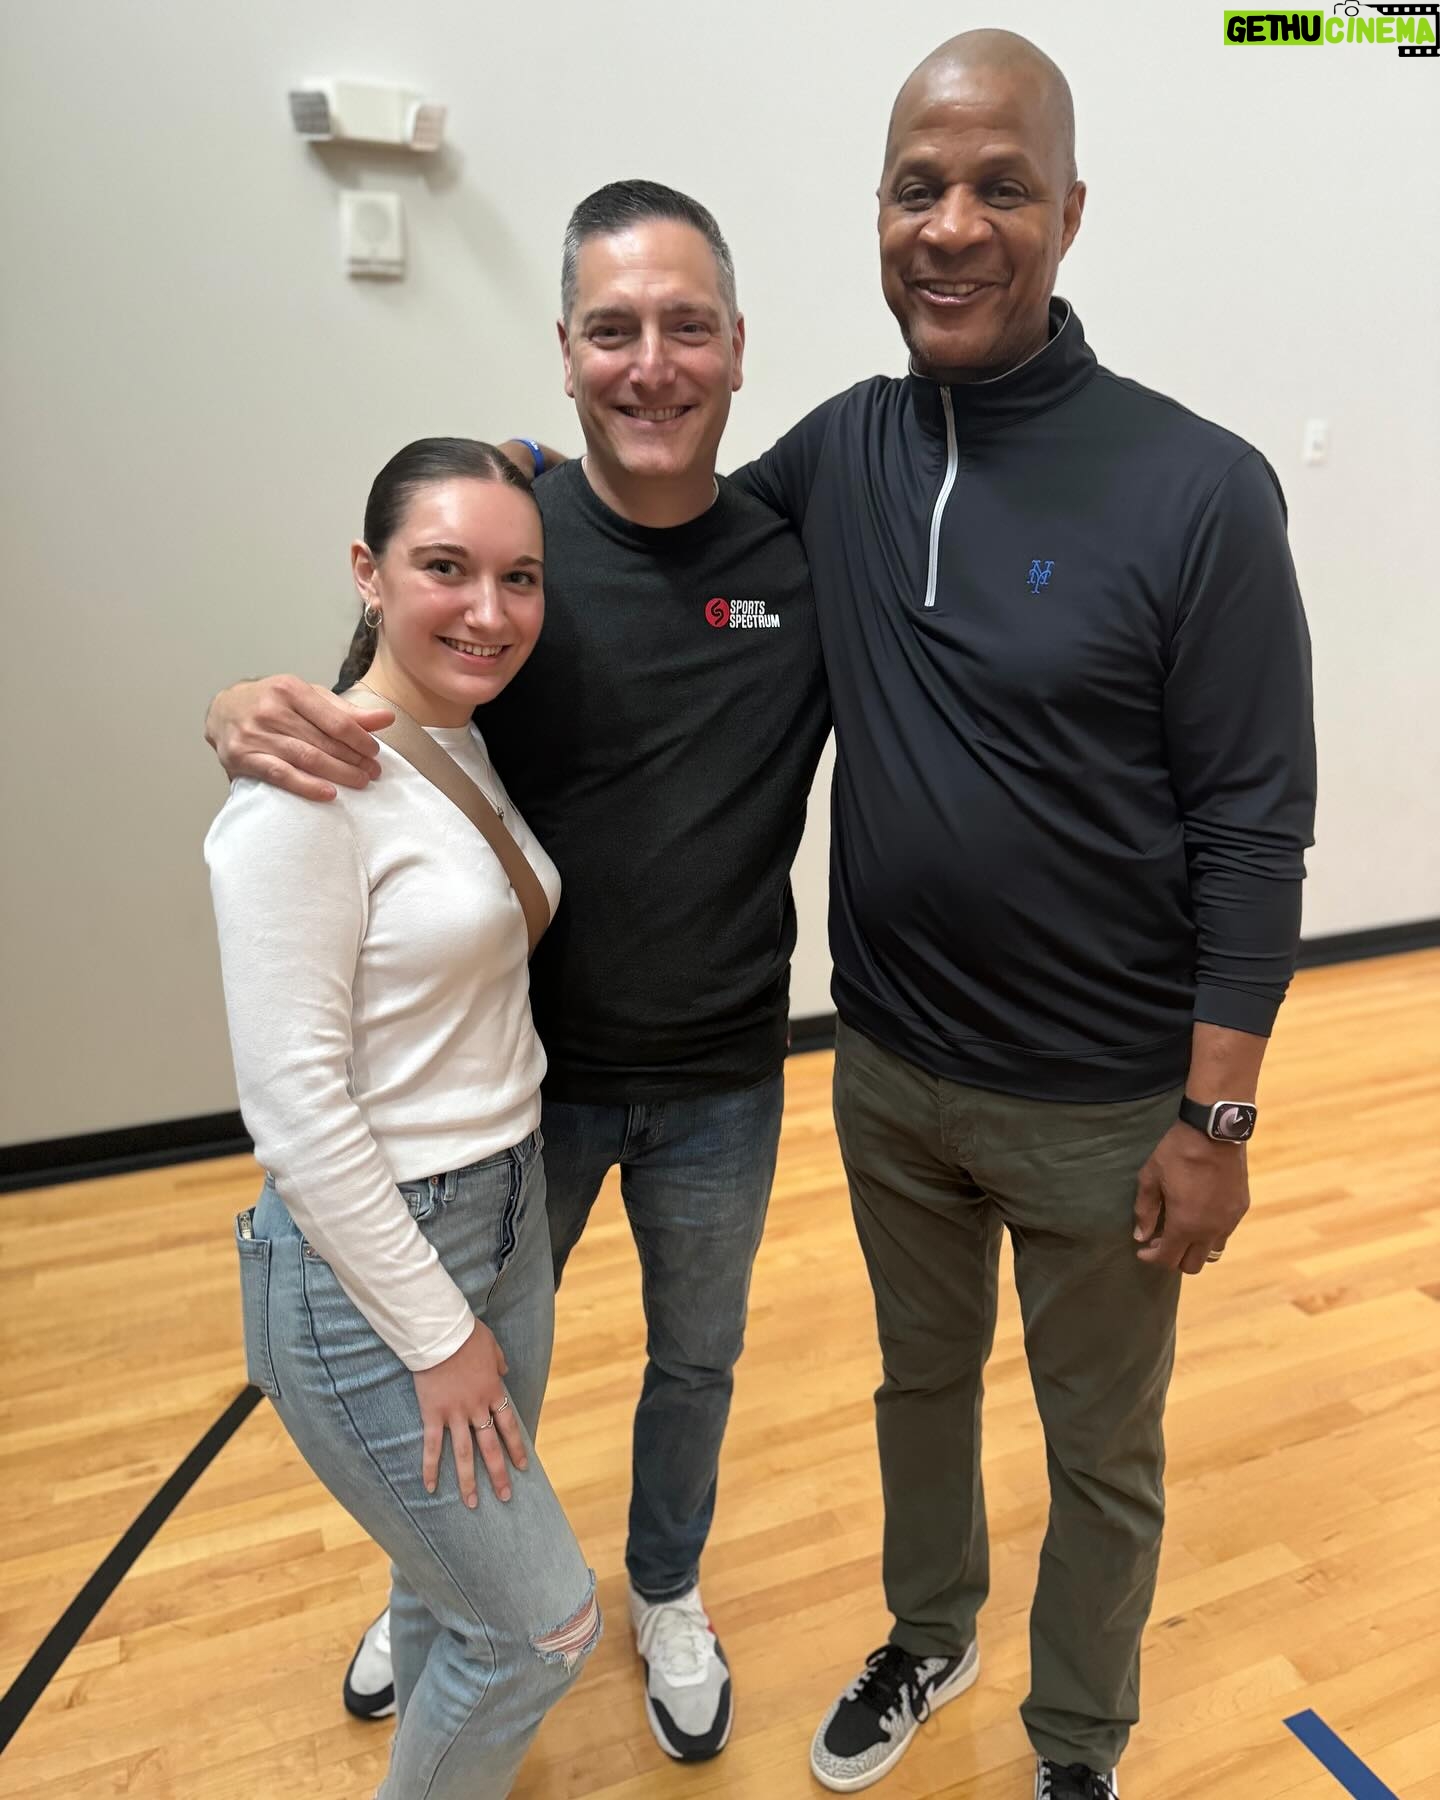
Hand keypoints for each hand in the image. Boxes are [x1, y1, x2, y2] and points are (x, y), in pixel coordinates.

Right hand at [203, 675, 392, 800]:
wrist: (222, 710)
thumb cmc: (272, 704)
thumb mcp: (308, 698)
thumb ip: (346, 710)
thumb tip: (386, 718)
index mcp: (289, 689)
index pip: (335, 719)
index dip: (359, 739)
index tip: (374, 752)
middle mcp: (270, 709)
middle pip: (323, 741)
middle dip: (353, 759)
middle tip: (373, 772)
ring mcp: (255, 734)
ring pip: (306, 758)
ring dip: (338, 773)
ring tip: (359, 782)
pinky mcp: (242, 757)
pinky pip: (280, 775)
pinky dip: (307, 786)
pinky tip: (328, 793)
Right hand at [412, 1320, 527, 1505]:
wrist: (440, 1334)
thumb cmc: (466, 1336)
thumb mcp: (492, 1346)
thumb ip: (499, 1362)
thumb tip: (504, 1371)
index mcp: (493, 1392)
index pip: (508, 1427)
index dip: (516, 1448)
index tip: (523, 1467)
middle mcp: (477, 1408)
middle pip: (490, 1447)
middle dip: (499, 1474)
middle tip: (505, 1497)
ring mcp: (455, 1414)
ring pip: (464, 1454)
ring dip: (468, 1481)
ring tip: (471, 1504)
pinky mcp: (433, 1414)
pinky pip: (432, 1446)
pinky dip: (431, 1468)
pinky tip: (432, 1487)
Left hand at [1133, 1121, 1249, 1274]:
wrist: (1215, 1132)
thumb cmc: (1177, 1153)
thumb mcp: (1151, 1178)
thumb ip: (1145, 1211)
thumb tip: (1141, 1237)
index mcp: (1185, 1225)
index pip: (1168, 1259)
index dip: (1151, 1258)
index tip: (1142, 1250)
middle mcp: (1210, 1230)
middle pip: (1192, 1265)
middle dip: (1173, 1258)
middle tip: (1160, 1241)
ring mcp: (1229, 1221)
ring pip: (1212, 1252)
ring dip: (1194, 1249)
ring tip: (1181, 1231)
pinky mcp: (1240, 1209)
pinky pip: (1225, 1234)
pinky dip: (1210, 1234)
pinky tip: (1199, 1216)